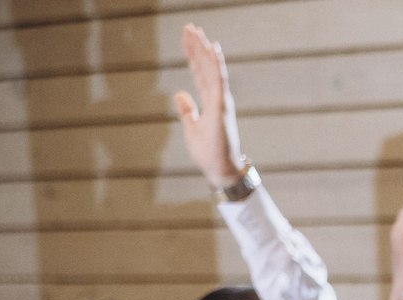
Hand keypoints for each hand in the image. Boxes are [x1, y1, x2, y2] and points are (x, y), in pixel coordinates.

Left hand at [171, 25, 246, 188]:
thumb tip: (180, 94)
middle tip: (190, 26)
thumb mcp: (192, 128)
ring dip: (204, 49)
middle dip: (197, 46)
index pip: (200, 73)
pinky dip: (217, 63)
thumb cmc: (209, 153)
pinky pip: (219, 80)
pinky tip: (213, 48)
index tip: (187, 38)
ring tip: (197, 31)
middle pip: (205, 67)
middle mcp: (217, 98)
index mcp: (210, 102)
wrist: (220, 170)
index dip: (193, 56)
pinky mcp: (222, 107)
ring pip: (212, 69)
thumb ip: (187, 110)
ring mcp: (221, 101)